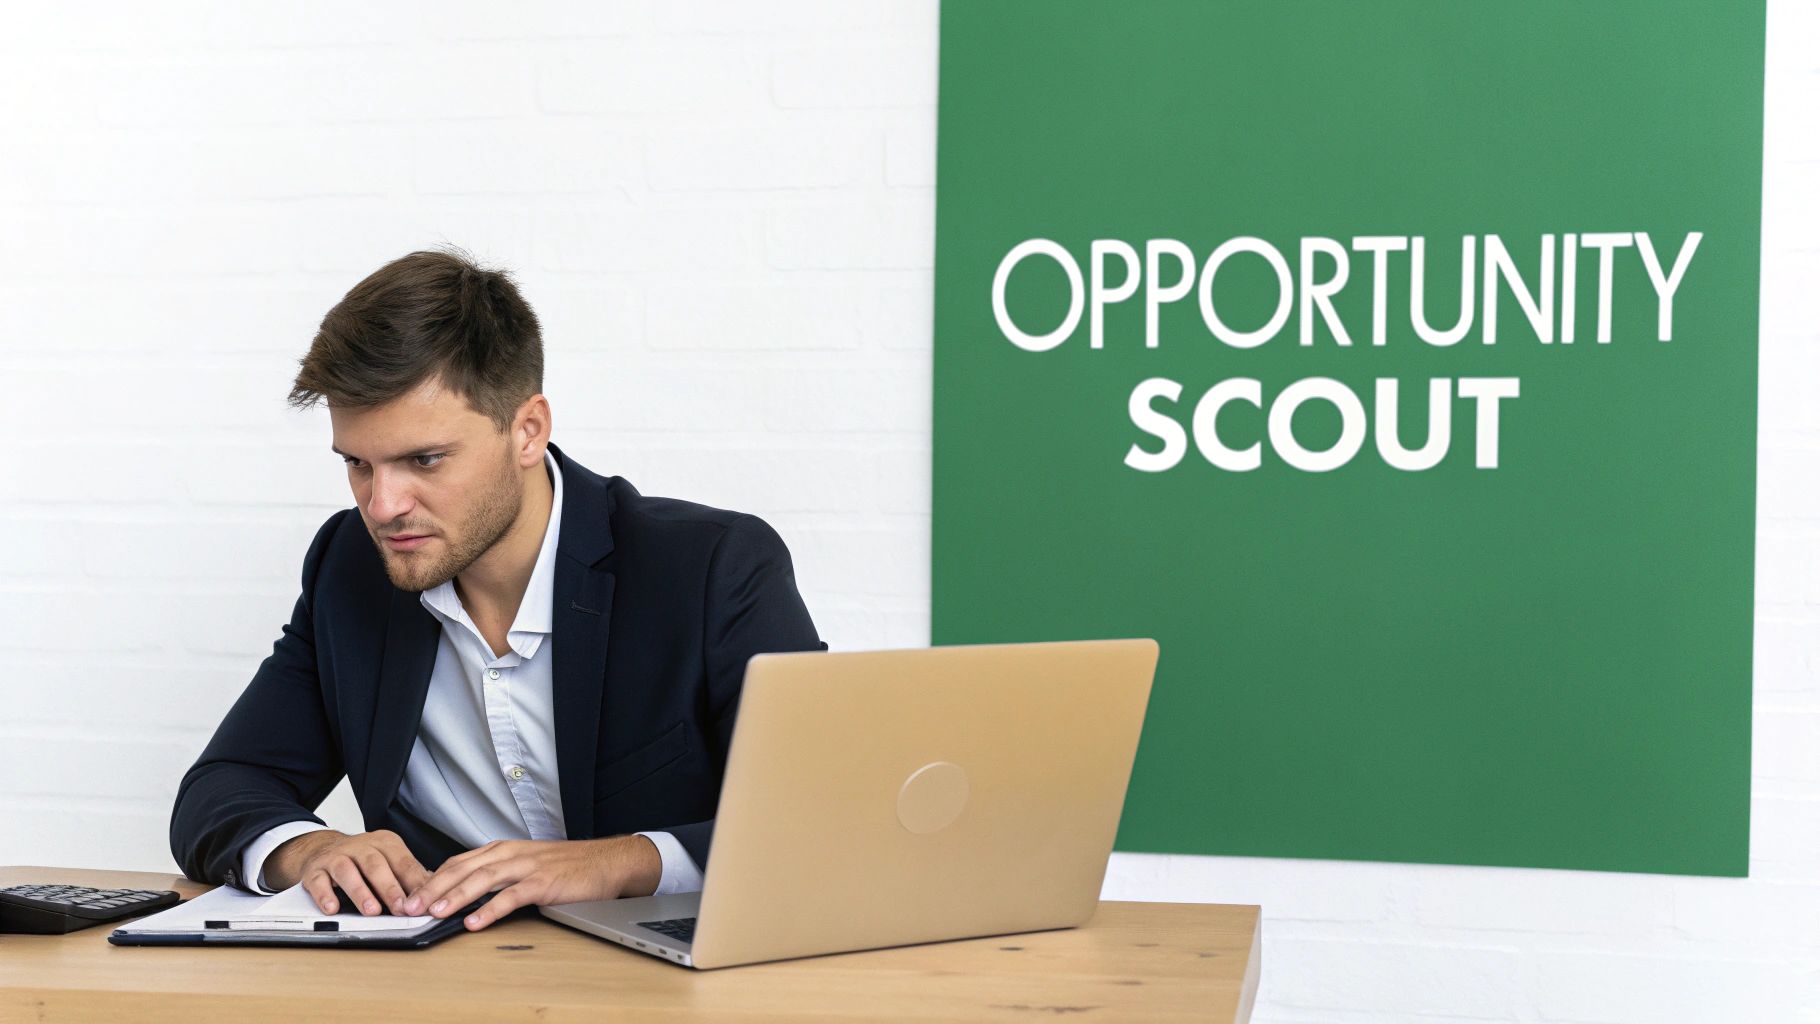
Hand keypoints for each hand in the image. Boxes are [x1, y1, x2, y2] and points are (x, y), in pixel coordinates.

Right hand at [267, 829, 430, 917]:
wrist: (323, 848)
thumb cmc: (364, 860)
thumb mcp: (390, 861)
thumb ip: (409, 876)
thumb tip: (434, 894)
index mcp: (385, 843)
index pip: (403, 862)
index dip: (413, 883)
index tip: (422, 903)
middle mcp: (361, 846)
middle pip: (376, 865)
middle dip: (389, 889)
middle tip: (400, 910)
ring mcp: (336, 857)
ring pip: (347, 871)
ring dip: (360, 892)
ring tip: (371, 911)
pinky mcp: (315, 870)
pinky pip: (318, 881)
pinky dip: (325, 895)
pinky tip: (332, 909)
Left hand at [402, 835, 661, 930]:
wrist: (606, 861)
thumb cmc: (566, 865)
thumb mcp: (525, 863)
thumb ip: (497, 873)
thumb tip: (464, 893)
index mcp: (502, 849)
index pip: (457, 861)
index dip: (431, 878)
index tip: (410, 895)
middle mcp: (510, 854)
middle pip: (463, 868)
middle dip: (433, 887)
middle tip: (410, 906)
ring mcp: (527, 866)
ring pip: (482, 879)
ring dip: (455, 896)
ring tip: (435, 912)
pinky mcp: (544, 882)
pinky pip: (512, 896)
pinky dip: (491, 909)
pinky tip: (476, 921)